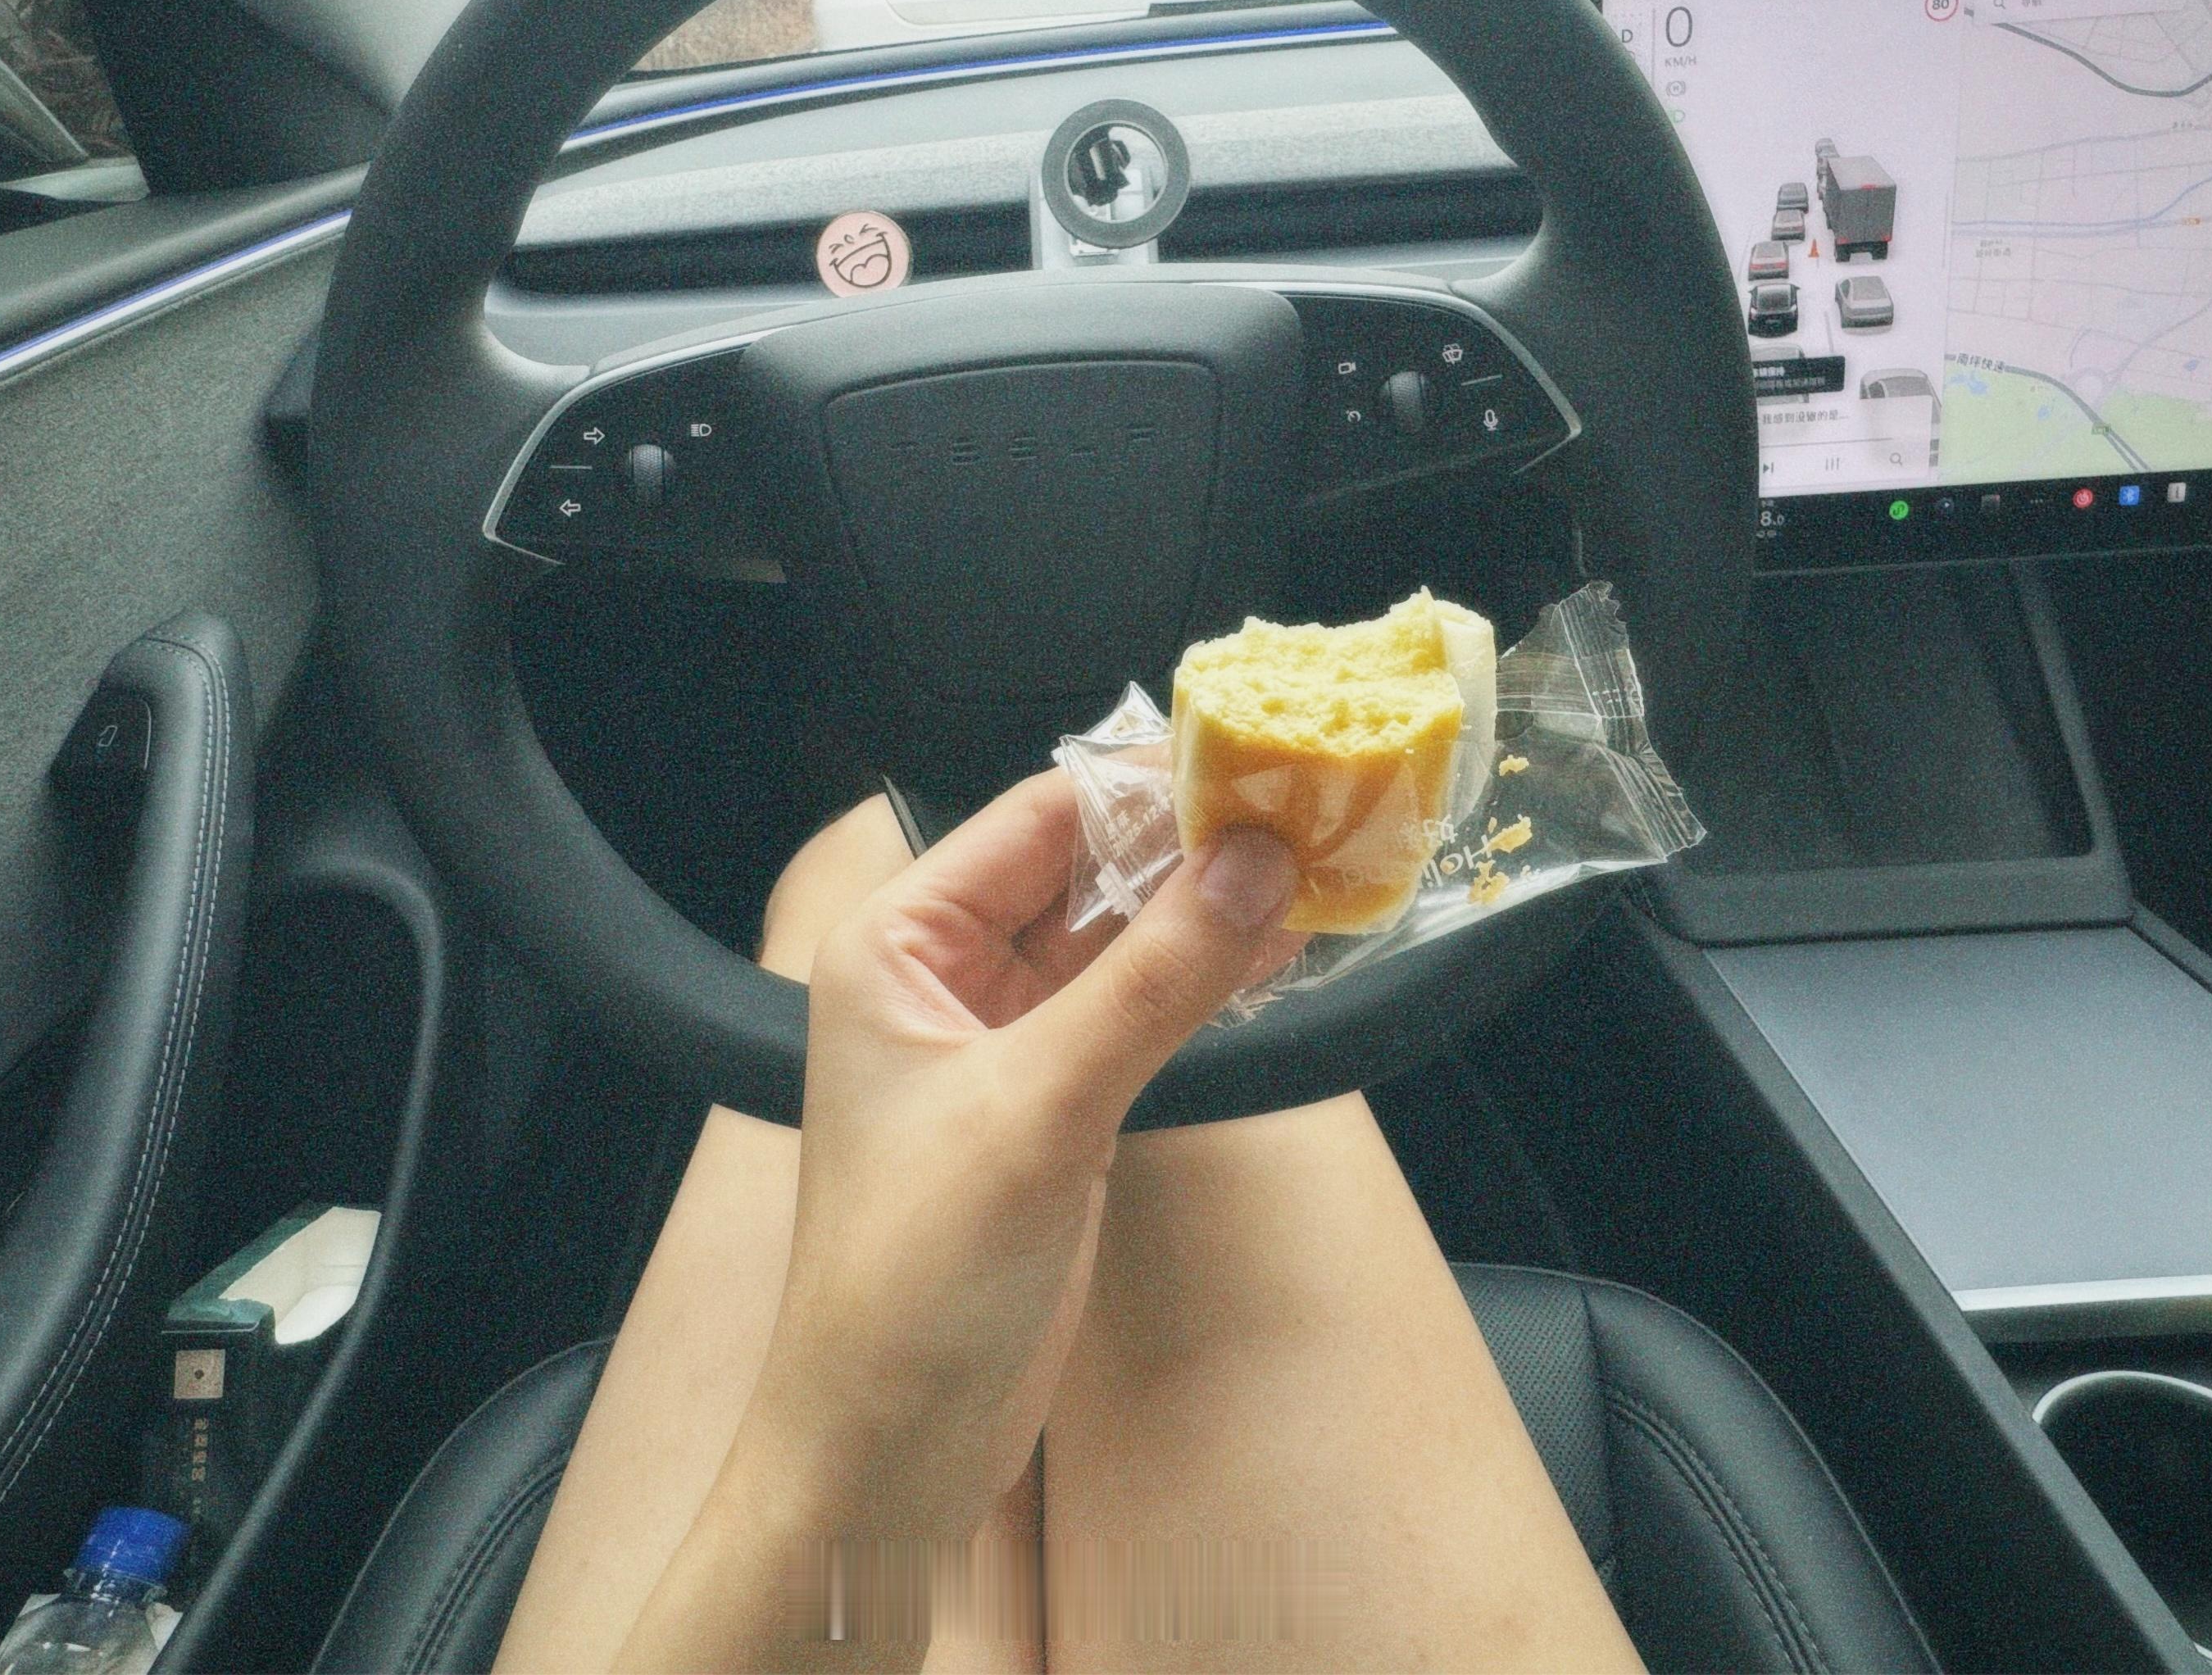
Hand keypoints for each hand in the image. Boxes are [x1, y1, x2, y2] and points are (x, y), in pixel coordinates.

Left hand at [616, 771, 1302, 1669]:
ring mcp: (1002, 1042)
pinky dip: (1205, 983)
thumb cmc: (909, 1282)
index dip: (1147, 788)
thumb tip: (1255, 863)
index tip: (1261, 762)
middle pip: (1086, 872)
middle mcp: (941, 977)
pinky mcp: (1055, 1105)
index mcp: (894, 945)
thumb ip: (1155, 981)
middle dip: (1192, 846)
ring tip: (1323, 871)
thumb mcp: (1040, 1109)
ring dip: (1211, 913)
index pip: (1035, 820)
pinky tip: (1282, 954)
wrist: (887, 1449)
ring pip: (1122, 941)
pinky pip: (1138, 1010)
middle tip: (1314, 811)